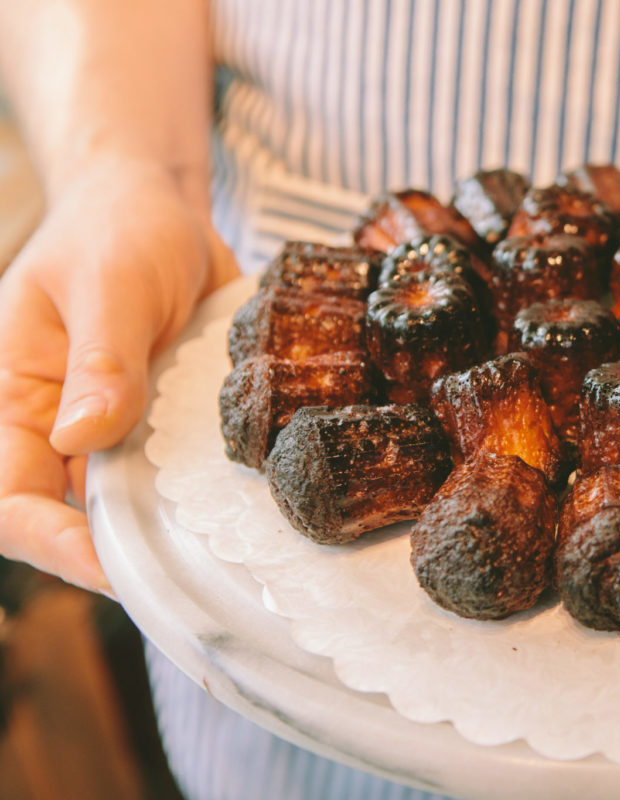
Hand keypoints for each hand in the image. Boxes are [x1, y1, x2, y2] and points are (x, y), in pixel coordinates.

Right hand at [0, 156, 238, 594]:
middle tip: (193, 577)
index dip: (54, 544)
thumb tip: (82, 438)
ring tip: (228, 558)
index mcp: (15, 400)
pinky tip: (249, 512)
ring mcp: (116, 432)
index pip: (11, 500)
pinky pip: (178, 477)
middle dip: (125, 555)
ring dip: (172, 533)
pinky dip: (205, 498)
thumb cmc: (116, 230)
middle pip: (74, 520)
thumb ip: (100, 360)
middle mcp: (60, 428)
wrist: (159, 207)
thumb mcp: (109, 284)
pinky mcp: (164, 426)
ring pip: (132, 508)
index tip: (114, 566)